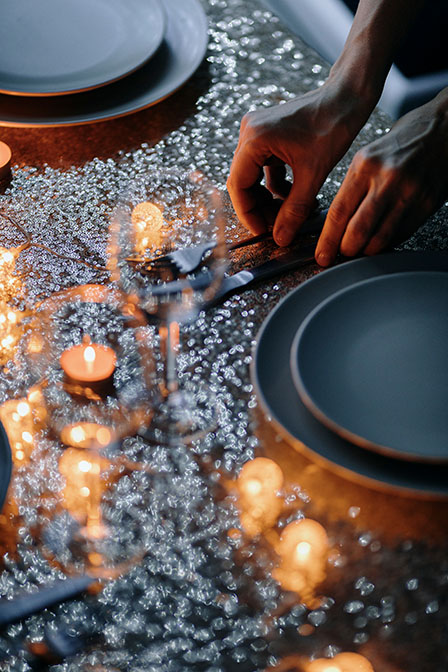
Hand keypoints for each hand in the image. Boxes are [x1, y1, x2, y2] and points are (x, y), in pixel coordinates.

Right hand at [227, 82, 373, 244]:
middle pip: (243, 182)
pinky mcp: (268, 134)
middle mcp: (249, 132)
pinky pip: (265, 167)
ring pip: (254, 177)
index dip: (248, 214)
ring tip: (291, 212)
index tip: (263, 232)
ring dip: (270, 198)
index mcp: (254, 139)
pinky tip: (296, 194)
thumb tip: (280, 239)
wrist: (346, 97)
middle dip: (259, 207)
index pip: (238, 186)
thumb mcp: (313, 175)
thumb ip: (294, 210)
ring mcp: (257, 132)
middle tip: (278, 226)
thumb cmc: (333, 125)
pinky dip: (277, 184)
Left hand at [316, 95, 447, 265]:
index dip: (328, 240)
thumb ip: (353, 188)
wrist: (444, 129)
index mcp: (365, 165)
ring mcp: (409, 193)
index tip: (322, 255)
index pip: (339, 212)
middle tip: (342, 253)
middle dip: (346, 250)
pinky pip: (400, 234)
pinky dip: (387, 243)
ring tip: (361, 249)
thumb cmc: (402, 141)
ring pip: (380, 239)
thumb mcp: (368, 156)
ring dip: (367, 251)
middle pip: (357, 231)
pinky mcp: (426, 204)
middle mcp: (387, 179)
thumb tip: (336, 224)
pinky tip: (381, 239)